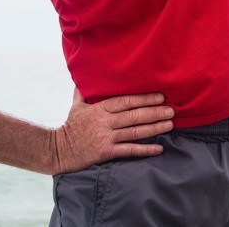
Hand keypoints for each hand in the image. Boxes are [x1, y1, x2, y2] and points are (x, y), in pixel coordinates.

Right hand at [49, 89, 174, 173]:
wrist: (56, 150)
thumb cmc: (70, 126)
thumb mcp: (76, 105)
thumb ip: (84, 90)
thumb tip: (86, 75)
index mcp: (100, 108)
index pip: (126, 101)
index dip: (144, 98)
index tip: (160, 96)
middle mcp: (104, 122)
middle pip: (134, 115)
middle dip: (155, 112)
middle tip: (172, 110)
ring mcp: (105, 137)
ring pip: (134, 132)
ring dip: (154, 128)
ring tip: (170, 124)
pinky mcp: (105, 152)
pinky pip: (129, 150)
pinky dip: (145, 149)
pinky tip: (159, 148)